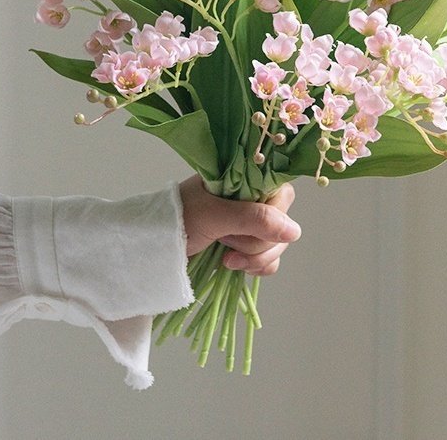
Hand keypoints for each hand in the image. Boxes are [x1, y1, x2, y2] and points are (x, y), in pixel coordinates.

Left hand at [179, 175, 300, 275]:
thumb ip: (254, 219)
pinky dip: (255, 267)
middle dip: (258, 242)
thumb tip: (294, 231)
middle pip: (283, 223)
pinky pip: (270, 260)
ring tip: (225, 256)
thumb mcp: (214, 215)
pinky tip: (230, 266)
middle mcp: (252, 199)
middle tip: (227, 242)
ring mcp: (250, 224)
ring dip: (254, 257)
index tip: (250, 226)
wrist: (151, 247)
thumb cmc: (177, 220)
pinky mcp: (246, 246)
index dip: (274, 215)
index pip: (282, 193)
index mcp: (246, 179)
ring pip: (278, 244)